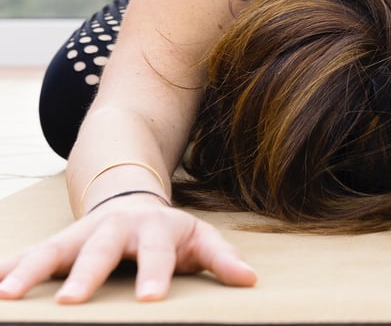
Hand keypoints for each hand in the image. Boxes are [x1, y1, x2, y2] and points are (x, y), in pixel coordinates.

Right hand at [0, 196, 255, 302]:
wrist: (132, 204)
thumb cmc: (169, 232)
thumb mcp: (198, 239)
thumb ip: (221, 258)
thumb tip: (250, 279)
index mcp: (154, 229)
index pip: (157, 252)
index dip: (155, 274)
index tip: (151, 299)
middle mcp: (114, 229)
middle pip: (100, 250)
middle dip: (86, 274)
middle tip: (71, 302)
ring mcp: (80, 234)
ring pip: (53, 250)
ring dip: (29, 271)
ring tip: (9, 296)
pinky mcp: (55, 243)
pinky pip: (25, 254)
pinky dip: (5, 268)